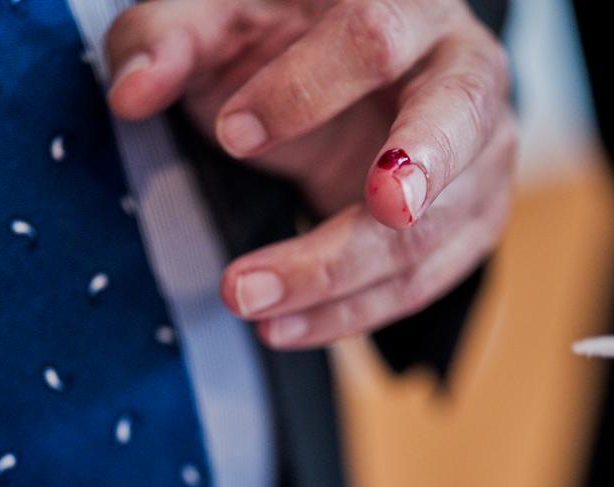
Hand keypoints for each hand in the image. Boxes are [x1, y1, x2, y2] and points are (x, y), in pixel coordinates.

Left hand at [105, 0, 515, 348]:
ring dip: (341, 275)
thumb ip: (165, 39)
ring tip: (247, 301)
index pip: (376, 37)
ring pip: (432, 225)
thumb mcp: (215, 22)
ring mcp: (481, 152)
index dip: (307, 89)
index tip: (232, 134)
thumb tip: (133, 91)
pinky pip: (425, 280)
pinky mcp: (470, 221)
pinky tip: (284, 327)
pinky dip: (353, 312)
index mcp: (406, 3)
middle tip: (379, 207)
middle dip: (416, 171)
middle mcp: (464, 71)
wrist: (349, 86)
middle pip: (456, 119)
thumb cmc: (283, 42)